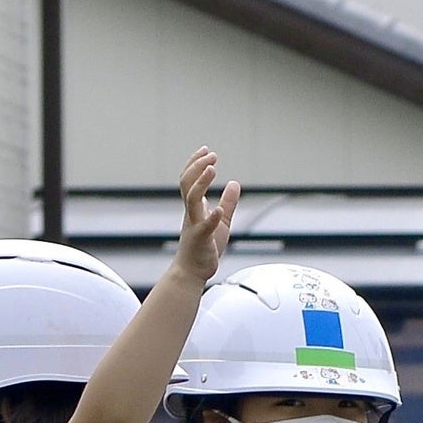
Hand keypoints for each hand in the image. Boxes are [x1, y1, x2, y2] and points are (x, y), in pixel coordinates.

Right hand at [171, 148, 240, 286]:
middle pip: (187, 183)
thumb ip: (228, 202)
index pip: (189, 180)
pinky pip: (203, 227)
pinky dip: (210, 217)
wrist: (191, 272)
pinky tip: (218, 209)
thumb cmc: (205, 247)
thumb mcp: (221, 221)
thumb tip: (234, 183)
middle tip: (211, 155)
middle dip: (197, 167)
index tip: (206, 150)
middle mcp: (191, 213)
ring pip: (191, 199)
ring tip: (212, 169)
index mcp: (194, 208)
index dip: (195, 164)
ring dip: (201, 183)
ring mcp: (194, 225)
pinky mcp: (200, 240)